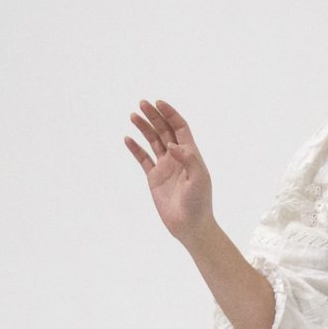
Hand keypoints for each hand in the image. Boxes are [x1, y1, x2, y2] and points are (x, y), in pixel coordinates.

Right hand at [124, 99, 216, 243]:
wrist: (190, 225)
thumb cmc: (199, 203)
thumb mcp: (199, 178)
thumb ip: (188, 158)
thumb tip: (171, 144)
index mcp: (190, 154)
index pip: (179, 127)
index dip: (170, 114)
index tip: (158, 103)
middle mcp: (177, 156)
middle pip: (164, 130)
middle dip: (154, 116)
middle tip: (142, 104)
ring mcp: (165, 166)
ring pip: (153, 141)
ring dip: (144, 128)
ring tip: (133, 116)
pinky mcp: (154, 178)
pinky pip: (143, 159)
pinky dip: (135, 149)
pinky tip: (128, 139)